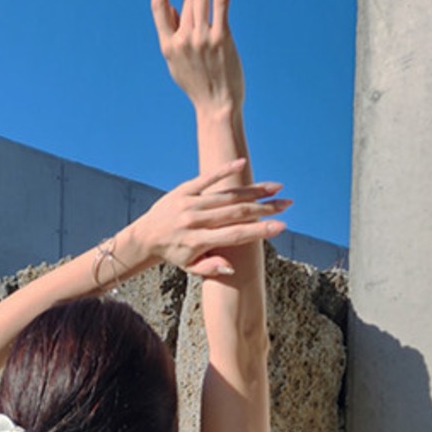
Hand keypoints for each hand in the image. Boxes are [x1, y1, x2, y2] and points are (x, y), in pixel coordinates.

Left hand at [119, 162, 289, 275]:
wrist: (144, 237)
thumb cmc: (173, 253)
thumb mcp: (189, 267)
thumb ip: (210, 268)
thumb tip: (232, 267)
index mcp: (198, 242)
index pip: (234, 235)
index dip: (259, 231)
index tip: (281, 226)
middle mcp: (194, 221)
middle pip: (236, 213)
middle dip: (264, 208)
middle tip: (287, 204)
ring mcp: (189, 204)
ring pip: (226, 196)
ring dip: (253, 190)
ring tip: (276, 188)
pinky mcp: (183, 190)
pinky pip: (206, 178)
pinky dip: (224, 170)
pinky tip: (242, 163)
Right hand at [151, 0, 244, 111]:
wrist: (217, 105)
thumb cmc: (199, 85)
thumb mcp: (177, 62)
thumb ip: (172, 34)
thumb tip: (173, 5)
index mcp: (168, 45)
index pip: (158, 6)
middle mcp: (182, 40)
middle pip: (188, 0)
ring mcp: (201, 39)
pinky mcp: (220, 38)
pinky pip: (220, 5)